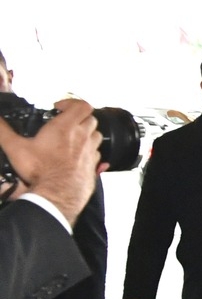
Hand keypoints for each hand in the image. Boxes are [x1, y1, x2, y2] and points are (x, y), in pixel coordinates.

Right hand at [0, 98, 100, 219]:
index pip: (82, 105)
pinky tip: (76, 156)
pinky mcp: (94, 166)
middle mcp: (82, 137)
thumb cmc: (39, 170)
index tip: (59, 108)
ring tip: (71, 138)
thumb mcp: (15, 147)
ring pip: (96, 135)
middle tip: (64, 123)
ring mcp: (91, 151)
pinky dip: (88, 150)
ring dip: (86, 133)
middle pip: (90, 119)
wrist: (57, 195)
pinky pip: (96, 153)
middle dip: (78, 118)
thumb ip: (3, 131)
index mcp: (65, 127)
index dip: (72, 103)